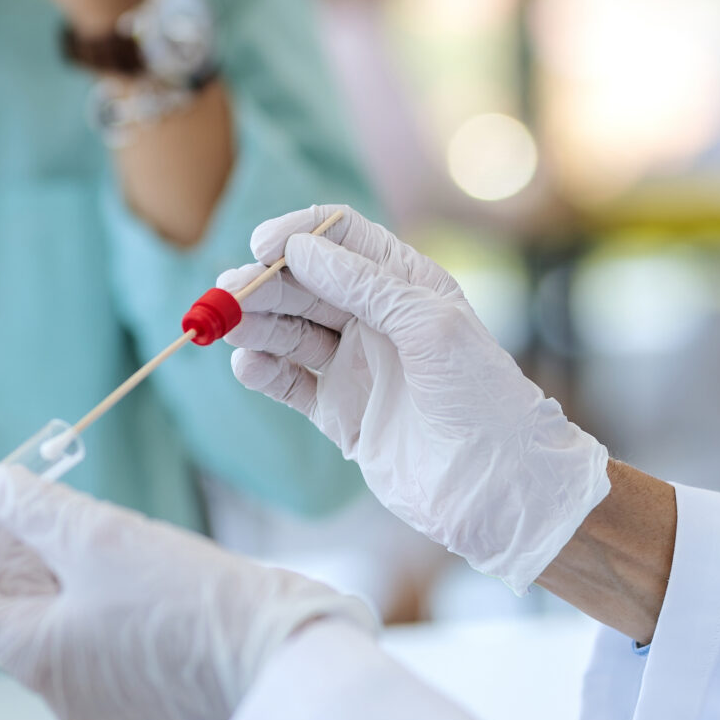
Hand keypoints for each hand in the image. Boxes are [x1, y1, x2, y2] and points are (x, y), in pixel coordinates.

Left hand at [0, 466, 375, 719]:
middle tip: (36, 496)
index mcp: (36, 657)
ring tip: (93, 523)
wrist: (282, 659)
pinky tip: (138, 566)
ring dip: (63, 570)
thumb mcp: (101, 537)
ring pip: (65, 625)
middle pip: (15, 611)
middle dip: (15, 548)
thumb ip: (38, 508)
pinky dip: (104, 600)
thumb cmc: (189, 604)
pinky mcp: (156, 702)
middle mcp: (64, 691)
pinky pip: (109, 644)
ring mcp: (111, 704)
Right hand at [220, 204, 611, 591]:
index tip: (261, 246)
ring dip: (254, 324)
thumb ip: (363, 285)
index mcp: (405, 284)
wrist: (493, 486)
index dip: (298, 233)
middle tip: (226, 293)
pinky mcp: (336, 409)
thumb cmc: (480, 397)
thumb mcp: (429, 326)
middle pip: (303, 283)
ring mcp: (353, 364)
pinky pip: (287, 381)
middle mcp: (375, 318)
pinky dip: (262, 370)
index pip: (340, 237)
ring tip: (225, 327)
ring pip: (287, 330)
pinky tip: (246, 365)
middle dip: (263, 283)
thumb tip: (299, 249)